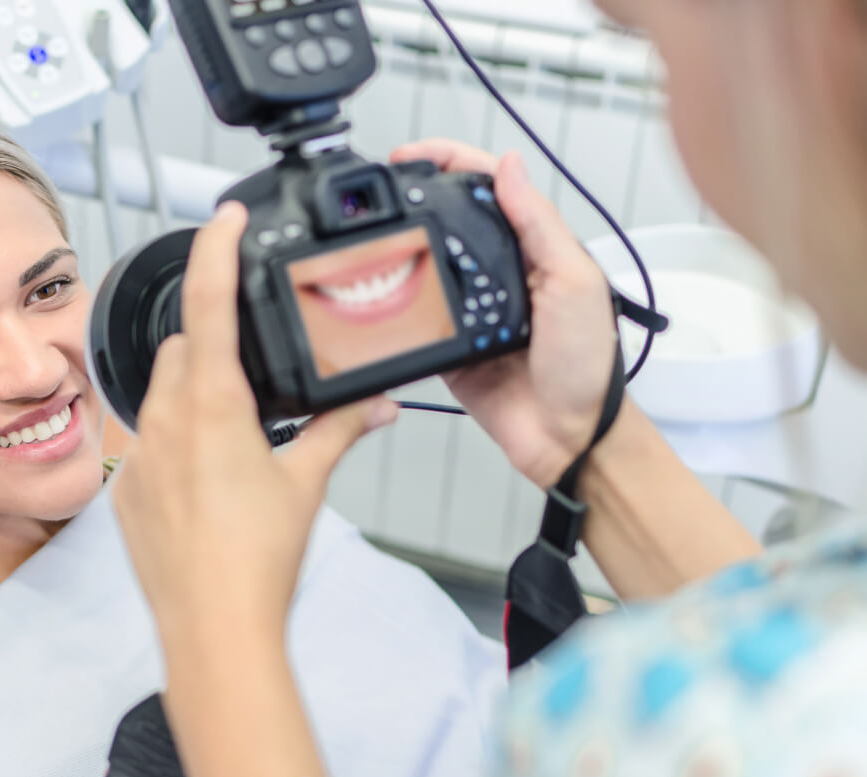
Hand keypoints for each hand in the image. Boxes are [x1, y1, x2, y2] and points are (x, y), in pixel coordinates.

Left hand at [110, 202, 398, 643]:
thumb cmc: (257, 561)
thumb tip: (375, 405)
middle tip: (254, 366)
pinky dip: (176, 437)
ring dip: (194, 389)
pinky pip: (147, 438)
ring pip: (161, 390)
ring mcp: (140, 455)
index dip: (216, 248)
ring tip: (236, 428)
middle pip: (184, 345)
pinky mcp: (128, 489)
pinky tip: (209, 475)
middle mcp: (166, 420)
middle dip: (215, 338)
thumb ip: (341, 431)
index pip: (209, 301)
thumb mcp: (308, 485)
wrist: (213, 628)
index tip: (224, 217)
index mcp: (214, 406)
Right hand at [390, 140, 618, 487]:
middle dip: (418, 197)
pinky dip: (401, 301)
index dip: (451, 162)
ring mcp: (473, 309)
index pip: (489, 189)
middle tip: (383, 185)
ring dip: (404, 244)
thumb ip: (539, 224)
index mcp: (534, 249)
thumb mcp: (572, 282)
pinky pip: (419, 316)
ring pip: (430, 264)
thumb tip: (511, 166)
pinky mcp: (450, 345)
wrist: (569, 435)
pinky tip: (383, 285)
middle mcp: (502, 274)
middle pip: (452, 221)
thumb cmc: (588, 365)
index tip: (414, 154)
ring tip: (375, 228)